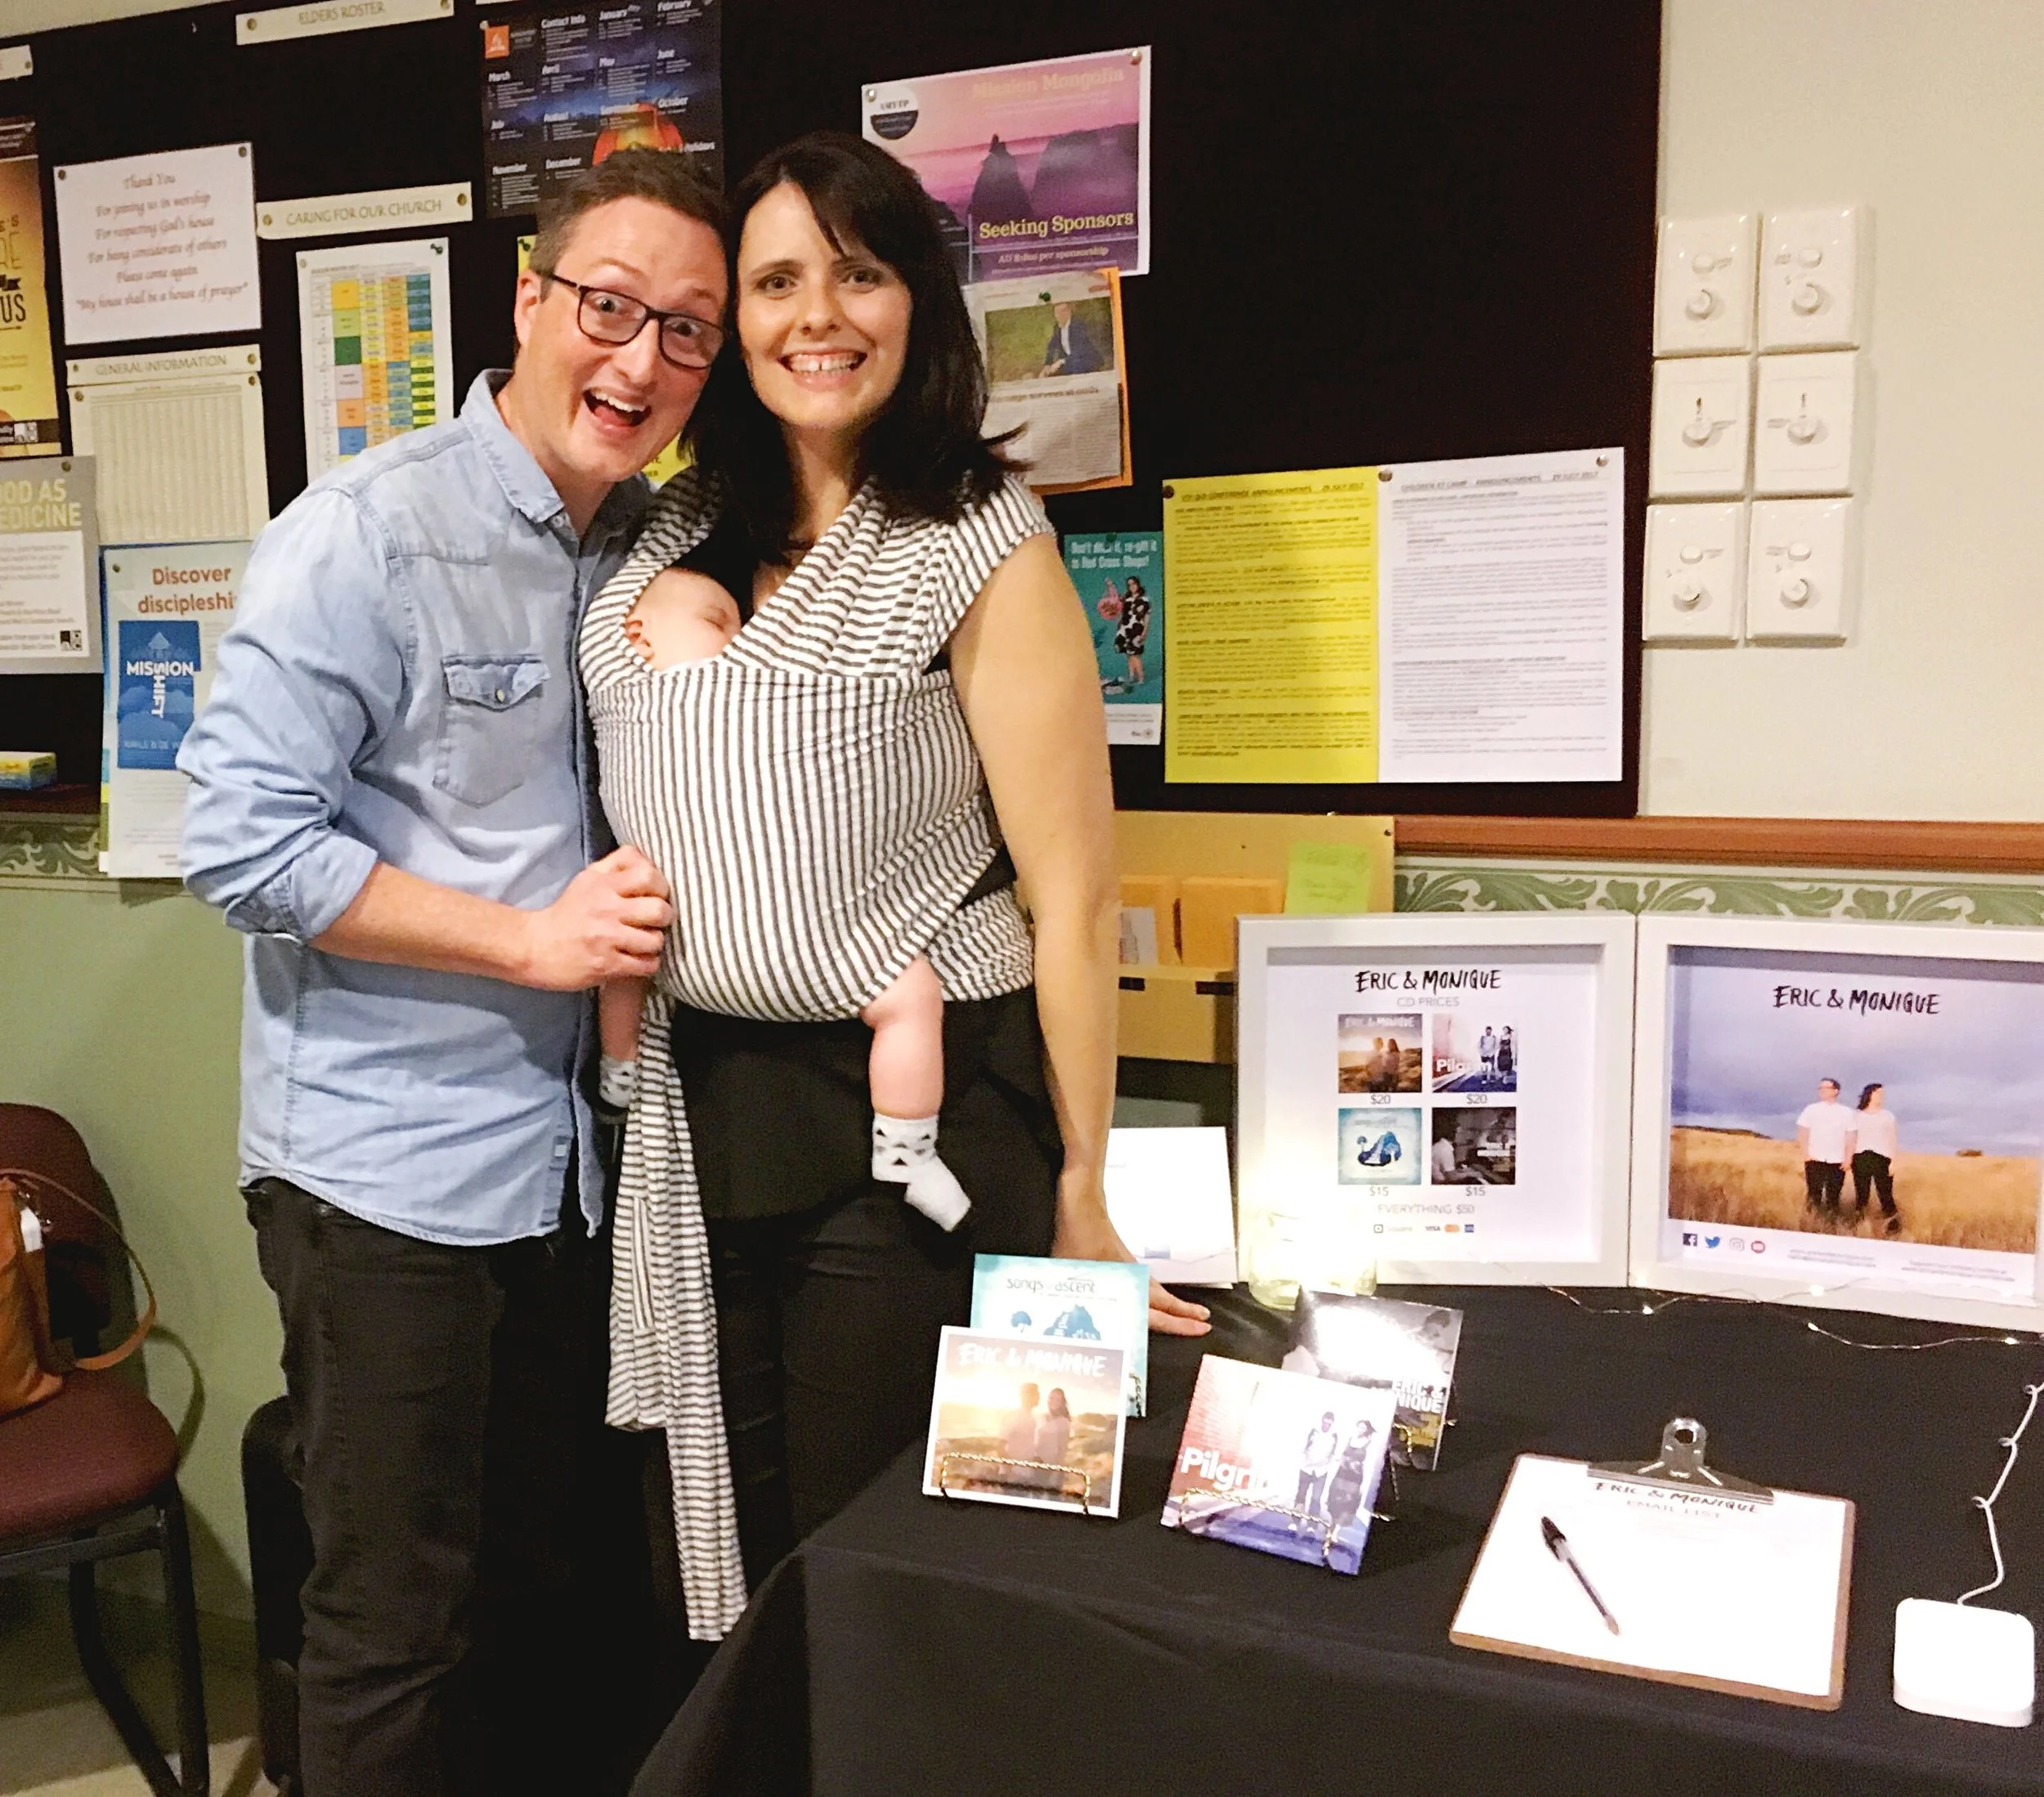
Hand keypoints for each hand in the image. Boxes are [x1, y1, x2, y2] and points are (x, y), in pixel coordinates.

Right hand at [521, 847, 672, 989]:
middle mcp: (605, 908)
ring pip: (656, 940)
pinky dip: (647, 964)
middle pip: (659, 909)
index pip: (648, 875)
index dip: (660, 887)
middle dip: (664, 917)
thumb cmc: (568, 913)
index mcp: (602, 884)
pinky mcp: (606, 965)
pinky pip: (646, 965)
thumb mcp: (588, 879)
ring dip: (654, 944)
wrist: (534, 947)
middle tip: (654, 922)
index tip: (655, 895)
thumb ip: (618, 864)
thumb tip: (649, 858)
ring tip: (642, 943)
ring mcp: (606, 938)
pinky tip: (636, 960)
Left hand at [1052, 1177, 1210, 1337]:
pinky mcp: (1121, 1259)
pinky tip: (1151, 1296)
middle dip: (1185, 1314)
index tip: (1201, 1327)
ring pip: (1156, 1289)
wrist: (1082, 1205)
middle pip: (1164, 1300)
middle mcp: (1132, 1277)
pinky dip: (1155, 1292)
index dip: (1179, 1322)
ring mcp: (1129, 1266)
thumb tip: (1068, 1326)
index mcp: (1124, 1283)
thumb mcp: (1070, 1274)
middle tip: (1204, 1323)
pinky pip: (1145, 1281)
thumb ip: (1075, 1299)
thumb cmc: (1075, 1238)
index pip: (1157, 1311)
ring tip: (1188, 1312)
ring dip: (1172, 1302)